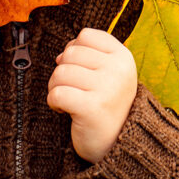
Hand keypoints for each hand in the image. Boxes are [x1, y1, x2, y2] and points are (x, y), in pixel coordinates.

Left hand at [46, 28, 136, 162]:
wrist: (119, 142)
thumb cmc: (108, 104)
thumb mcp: (110, 73)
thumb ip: (89, 56)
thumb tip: (61, 55)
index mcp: (123, 57)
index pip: (86, 36)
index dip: (75, 51)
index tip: (82, 71)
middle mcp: (118, 69)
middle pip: (70, 54)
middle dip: (63, 72)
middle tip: (73, 89)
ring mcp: (107, 88)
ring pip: (60, 73)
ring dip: (57, 88)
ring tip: (71, 101)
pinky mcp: (92, 107)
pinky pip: (57, 94)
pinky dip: (54, 103)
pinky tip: (66, 111)